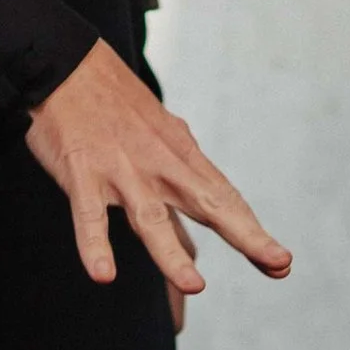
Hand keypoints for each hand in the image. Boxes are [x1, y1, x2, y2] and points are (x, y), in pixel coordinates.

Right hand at [25, 41, 290, 299]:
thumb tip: (199, 234)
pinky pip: (89, 215)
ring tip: (194, 286)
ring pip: (150, 217)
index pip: (224, 198)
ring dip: (170, 254)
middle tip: (278, 262)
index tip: (281, 262)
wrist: (68, 63)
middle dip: (245, 235)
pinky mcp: (83, 172)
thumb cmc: (116, 106)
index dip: (252, 231)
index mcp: (180, 155)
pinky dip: (95, 245)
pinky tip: (104, 275)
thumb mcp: (160, 136)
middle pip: (208, 204)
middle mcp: (159, 163)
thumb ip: (178, 184)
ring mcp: (121, 169)